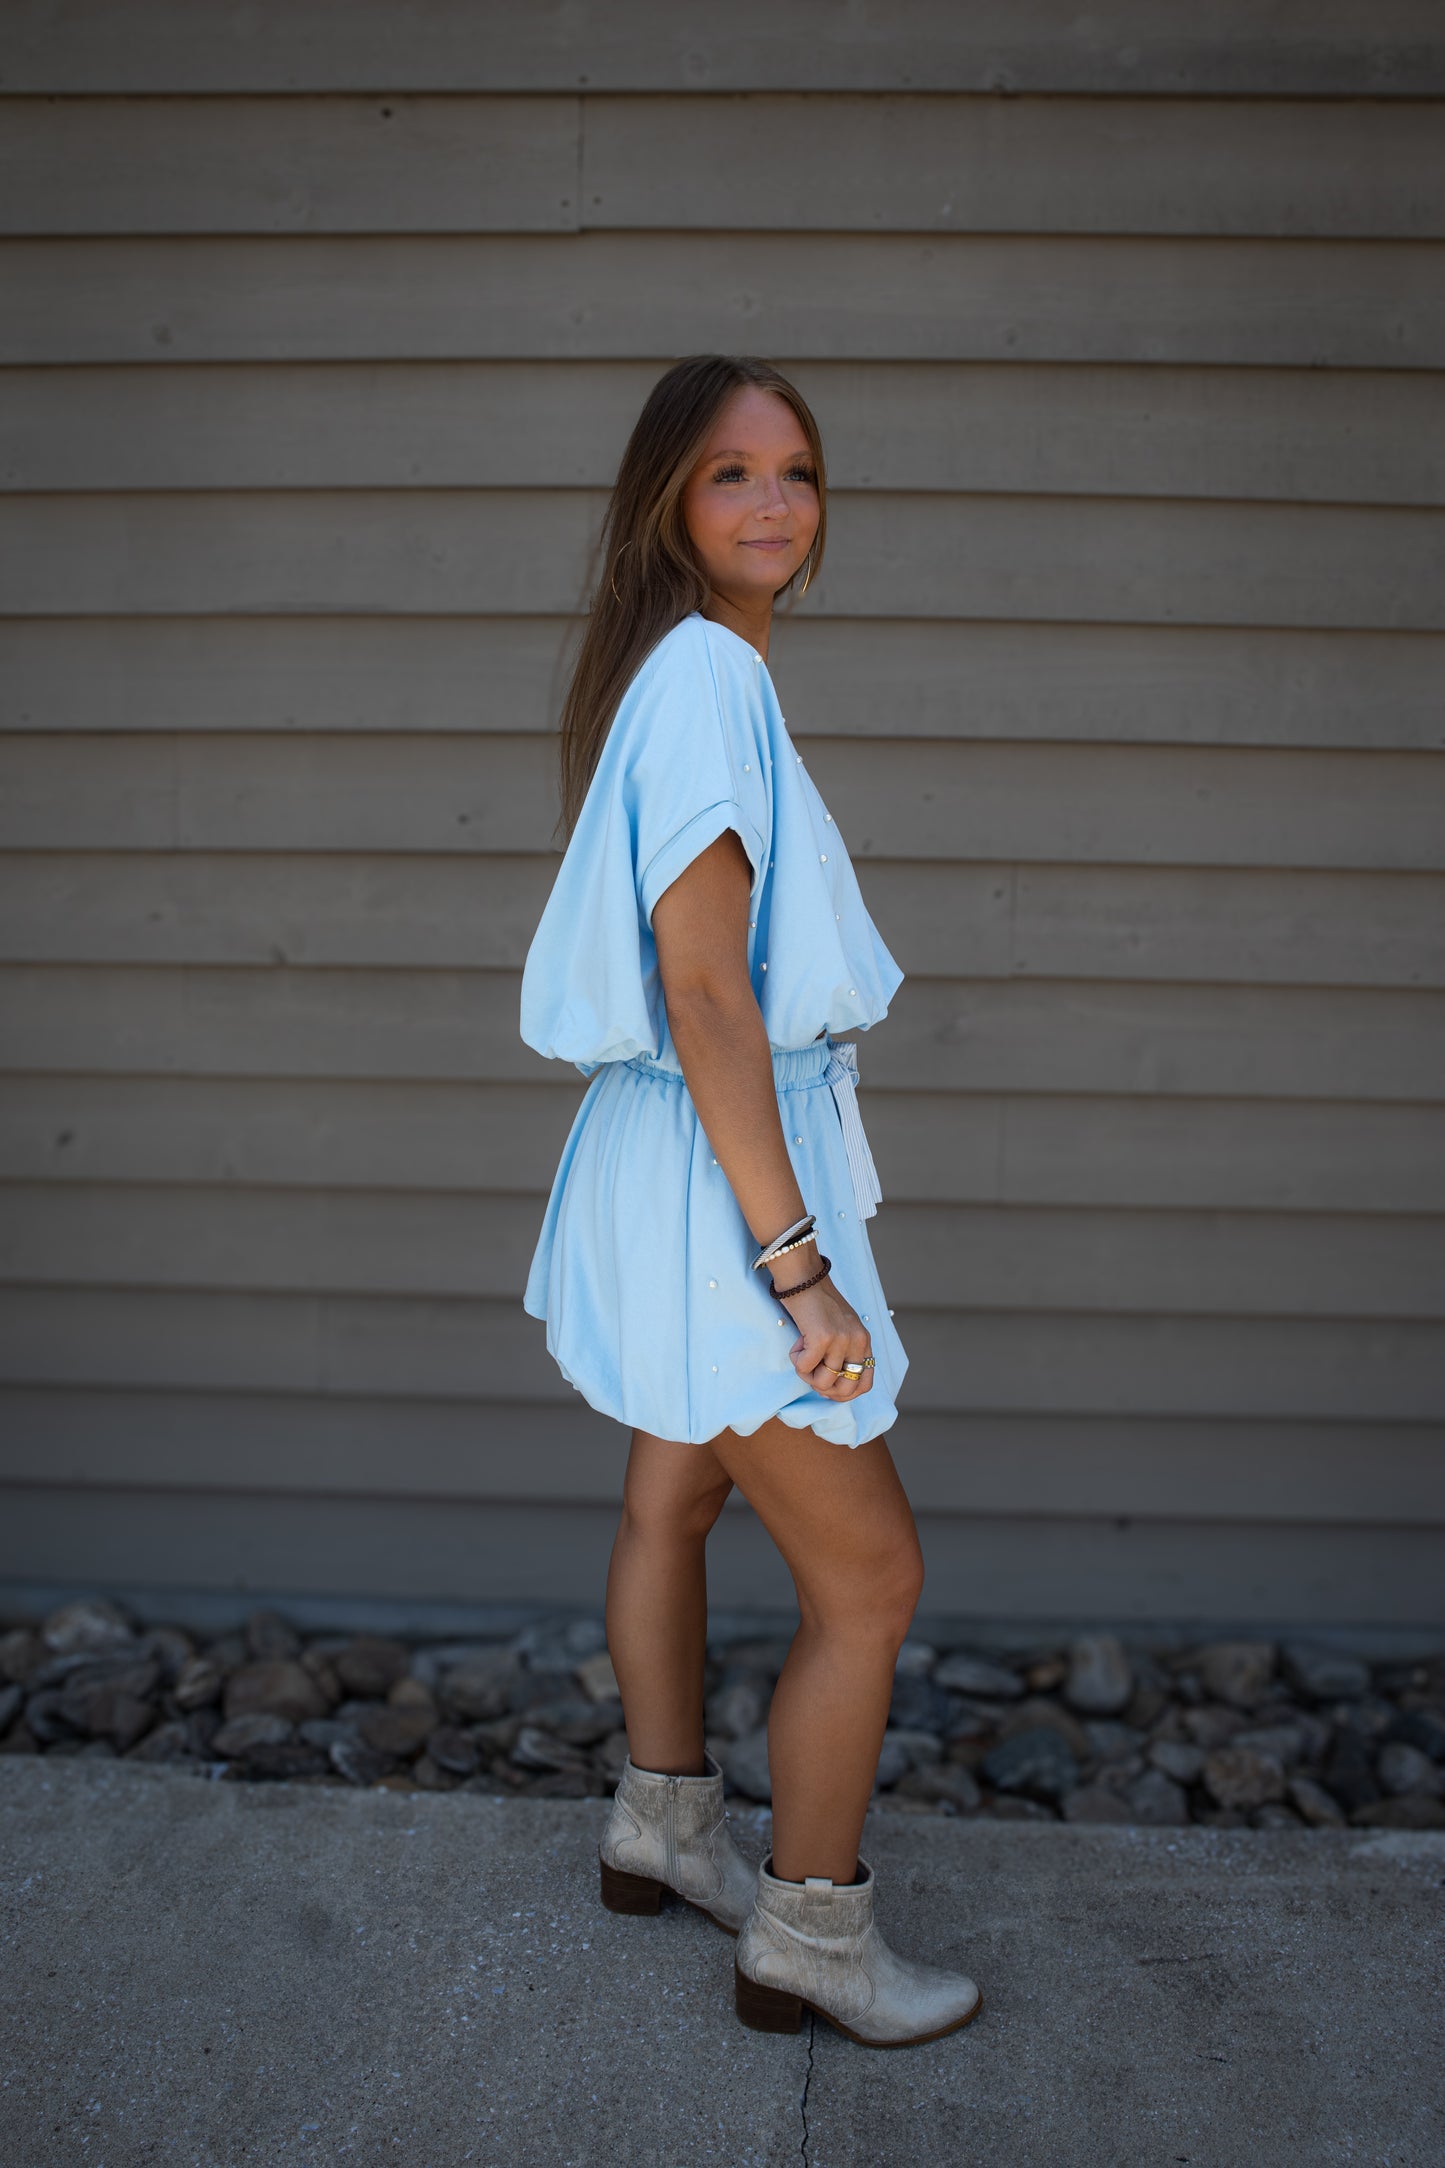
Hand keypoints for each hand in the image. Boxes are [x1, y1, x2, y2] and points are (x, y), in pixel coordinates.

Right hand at [776, 1273, 873, 1401]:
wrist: (804, 1277)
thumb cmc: (817, 1302)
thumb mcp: (842, 1327)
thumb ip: (844, 1351)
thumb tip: (832, 1384)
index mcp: (864, 1340)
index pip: (865, 1384)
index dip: (844, 1394)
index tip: (828, 1388)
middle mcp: (857, 1341)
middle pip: (846, 1389)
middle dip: (824, 1389)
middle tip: (811, 1373)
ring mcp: (841, 1340)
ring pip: (823, 1382)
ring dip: (807, 1374)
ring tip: (802, 1353)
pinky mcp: (822, 1338)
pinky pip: (805, 1368)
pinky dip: (796, 1360)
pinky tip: (796, 1344)